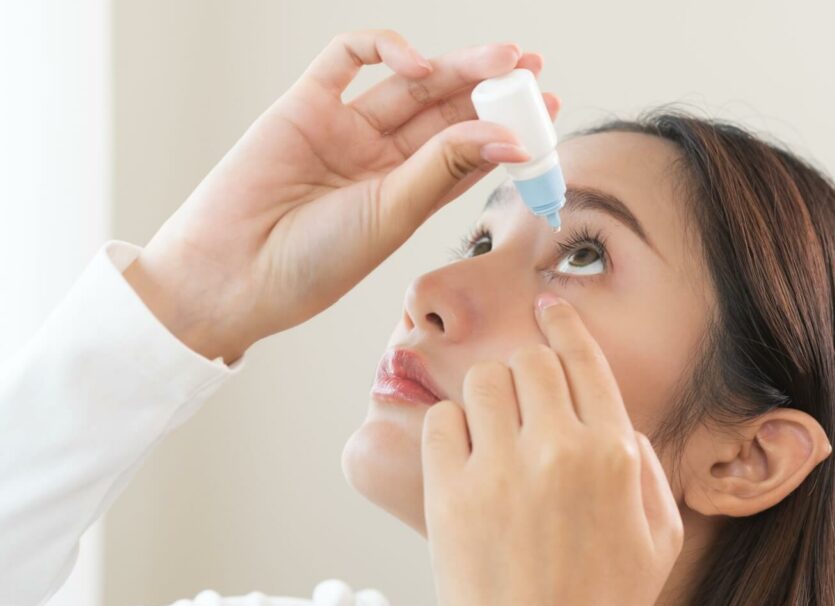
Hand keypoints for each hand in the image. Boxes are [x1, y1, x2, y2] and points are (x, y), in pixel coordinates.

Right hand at [123, 29, 558, 362]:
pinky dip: (386, 49)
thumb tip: (512, 136)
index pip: (465, 151)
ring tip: (500, 59)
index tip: (546, 113)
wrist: (234, 273)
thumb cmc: (314, 262)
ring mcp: (343, 129)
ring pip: (409, 82)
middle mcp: (378, 159)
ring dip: (454, 66)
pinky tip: (418, 63)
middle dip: (487, 86)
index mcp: (405, 195)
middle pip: (443, 110)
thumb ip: (444, 166)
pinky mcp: (306, 103)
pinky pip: (348, 59)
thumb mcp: (393, 214)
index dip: (505, 129)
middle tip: (529, 68)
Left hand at [421, 294, 684, 605]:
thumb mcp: (660, 541)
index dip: (563, 323)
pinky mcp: (451, 494)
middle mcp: (561, 449)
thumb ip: (648, 470)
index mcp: (615, 454)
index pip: (584, 358)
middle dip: (527, 372)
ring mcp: (502, 470)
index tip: (547, 305)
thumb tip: (617, 423)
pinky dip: (451, 429)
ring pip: (485, 381)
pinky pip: (442, 421)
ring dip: (489, 398)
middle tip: (521, 401)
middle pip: (531, 361)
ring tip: (492, 433)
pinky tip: (463, 457)